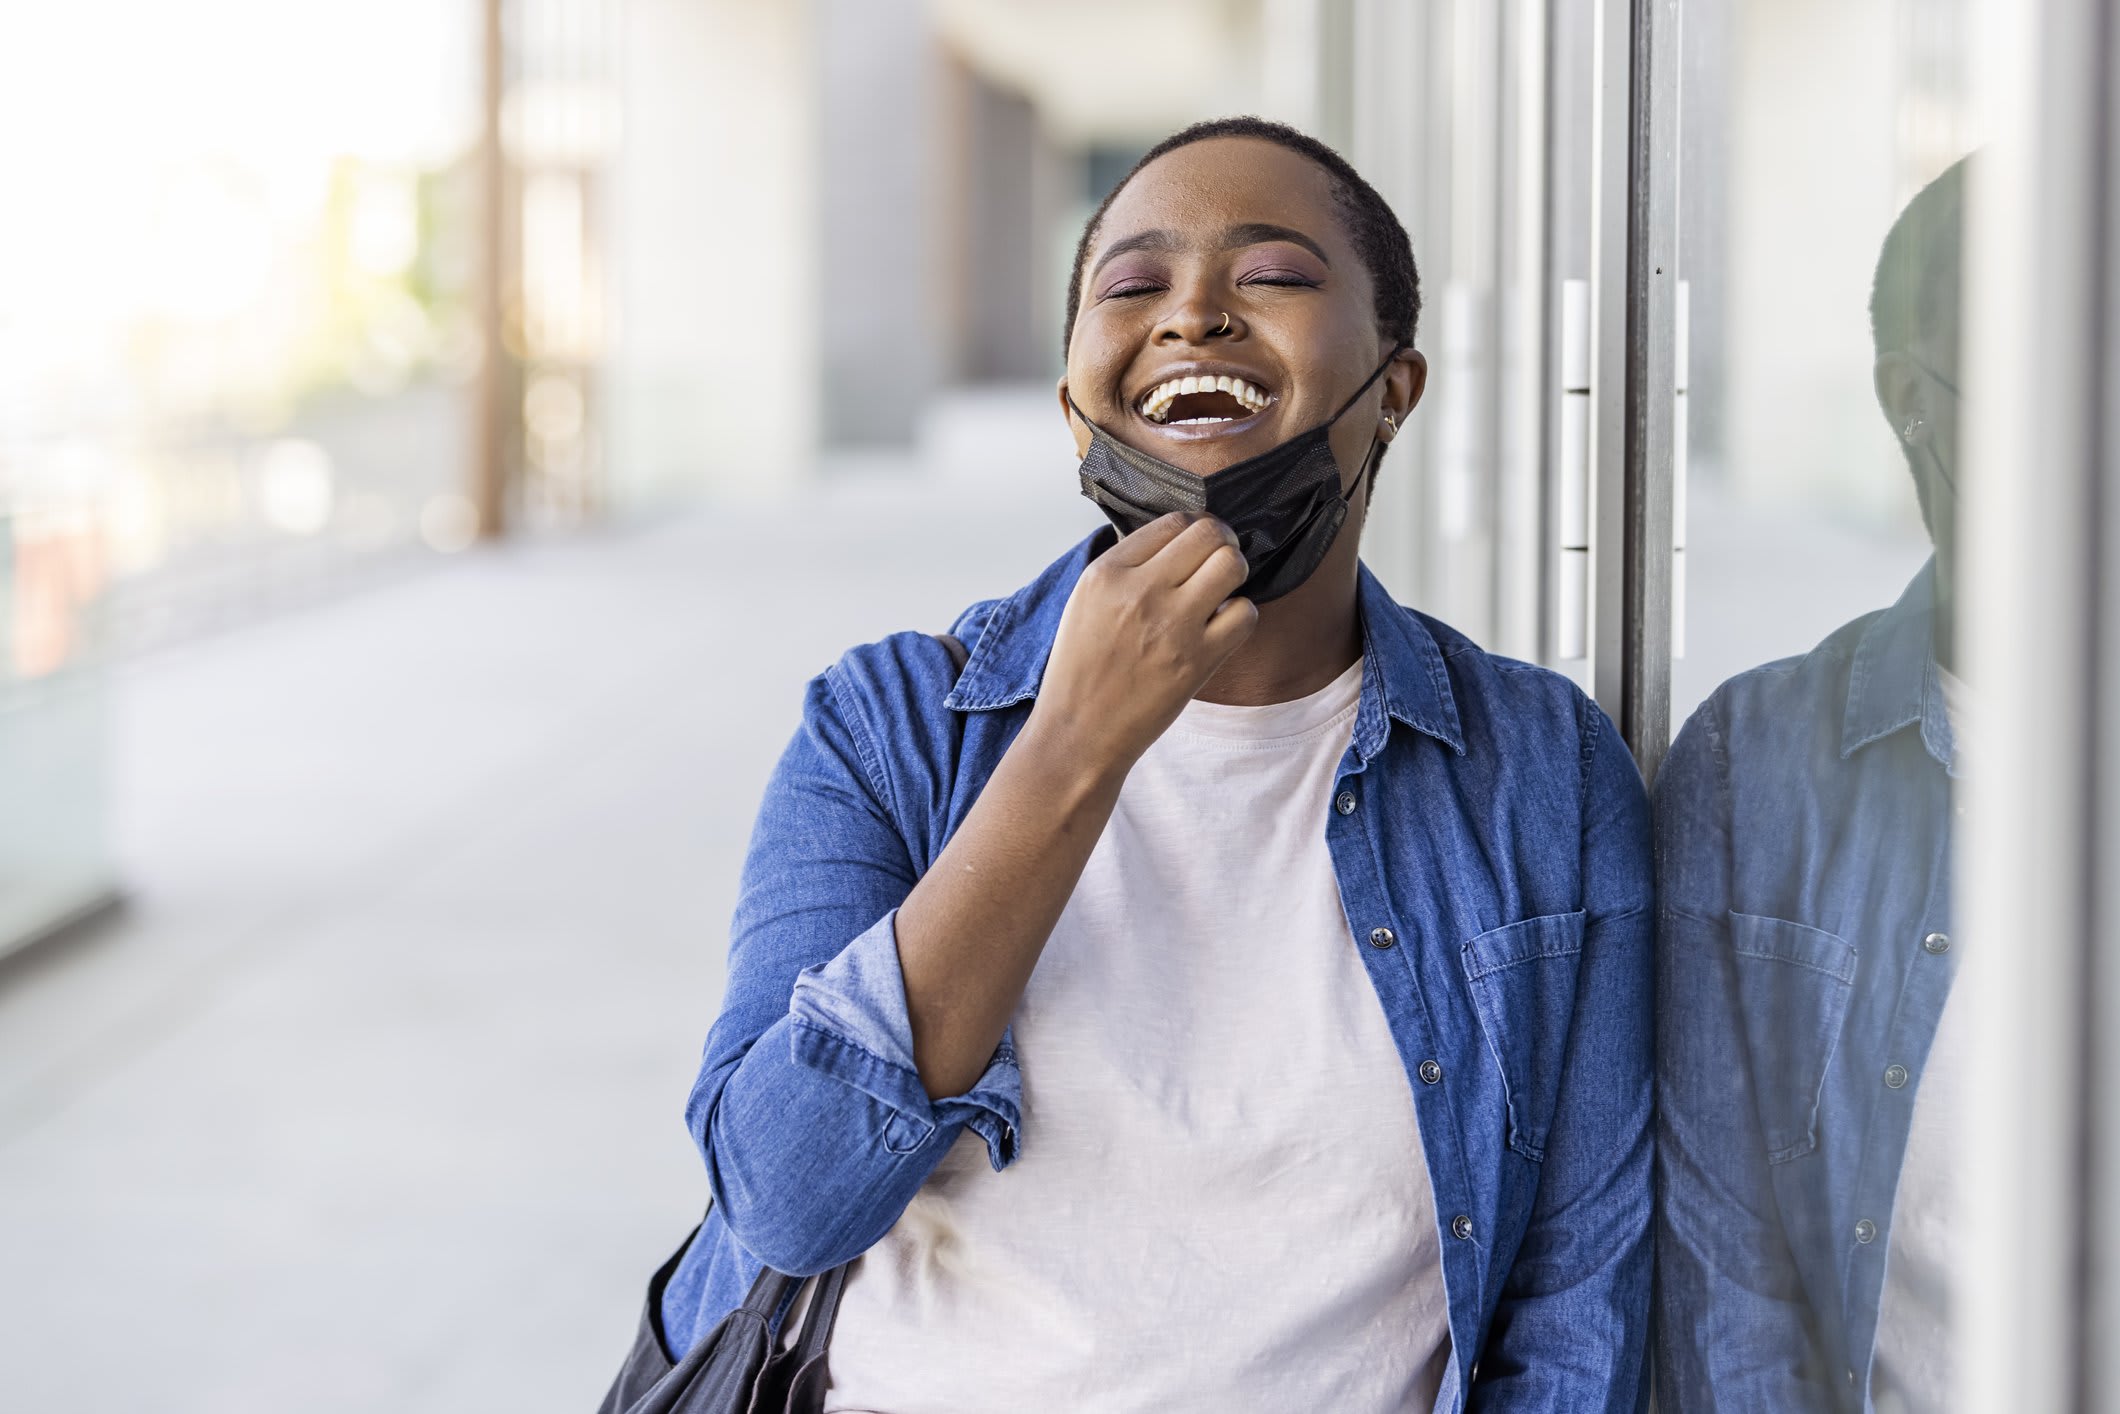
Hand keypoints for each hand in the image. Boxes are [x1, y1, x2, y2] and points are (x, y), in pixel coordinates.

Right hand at [1028, 513, 1256, 772]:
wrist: (1078, 734)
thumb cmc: (1080, 672)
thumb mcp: (1085, 603)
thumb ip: (1126, 568)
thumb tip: (1176, 543)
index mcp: (1106, 573)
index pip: (1172, 522)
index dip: (1191, 531)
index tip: (1192, 550)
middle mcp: (1140, 591)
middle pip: (1209, 533)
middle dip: (1220, 544)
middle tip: (1215, 563)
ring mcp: (1172, 626)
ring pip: (1232, 565)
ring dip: (1233, 575)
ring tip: (1219, 593)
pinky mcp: (1197, 661)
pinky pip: (1245, 614)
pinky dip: (1240, 617)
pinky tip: (1220, 628)